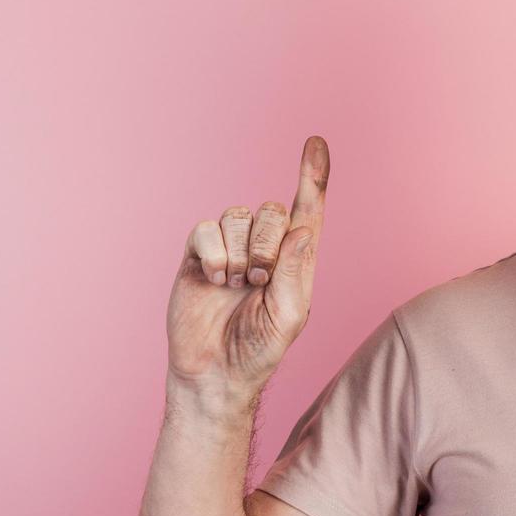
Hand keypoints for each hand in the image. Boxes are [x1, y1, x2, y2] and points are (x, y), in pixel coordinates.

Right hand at [165, 135, 329, 394]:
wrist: (214, 372)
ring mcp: (231, 249)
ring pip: (237, 216)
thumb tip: (300, 230)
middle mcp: (265, 248)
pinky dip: (212, 253)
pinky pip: (206, 229)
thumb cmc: (259, 350)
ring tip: (235, 286)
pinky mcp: (199, 255)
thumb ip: (294, 272)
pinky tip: (214, 279)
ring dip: (238, 253)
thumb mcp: (289, 317)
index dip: (312, 177)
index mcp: (296, 259)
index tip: (316, 143)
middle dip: (266, 245)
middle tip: (258, 282)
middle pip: (270, 210)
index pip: (307, 210)